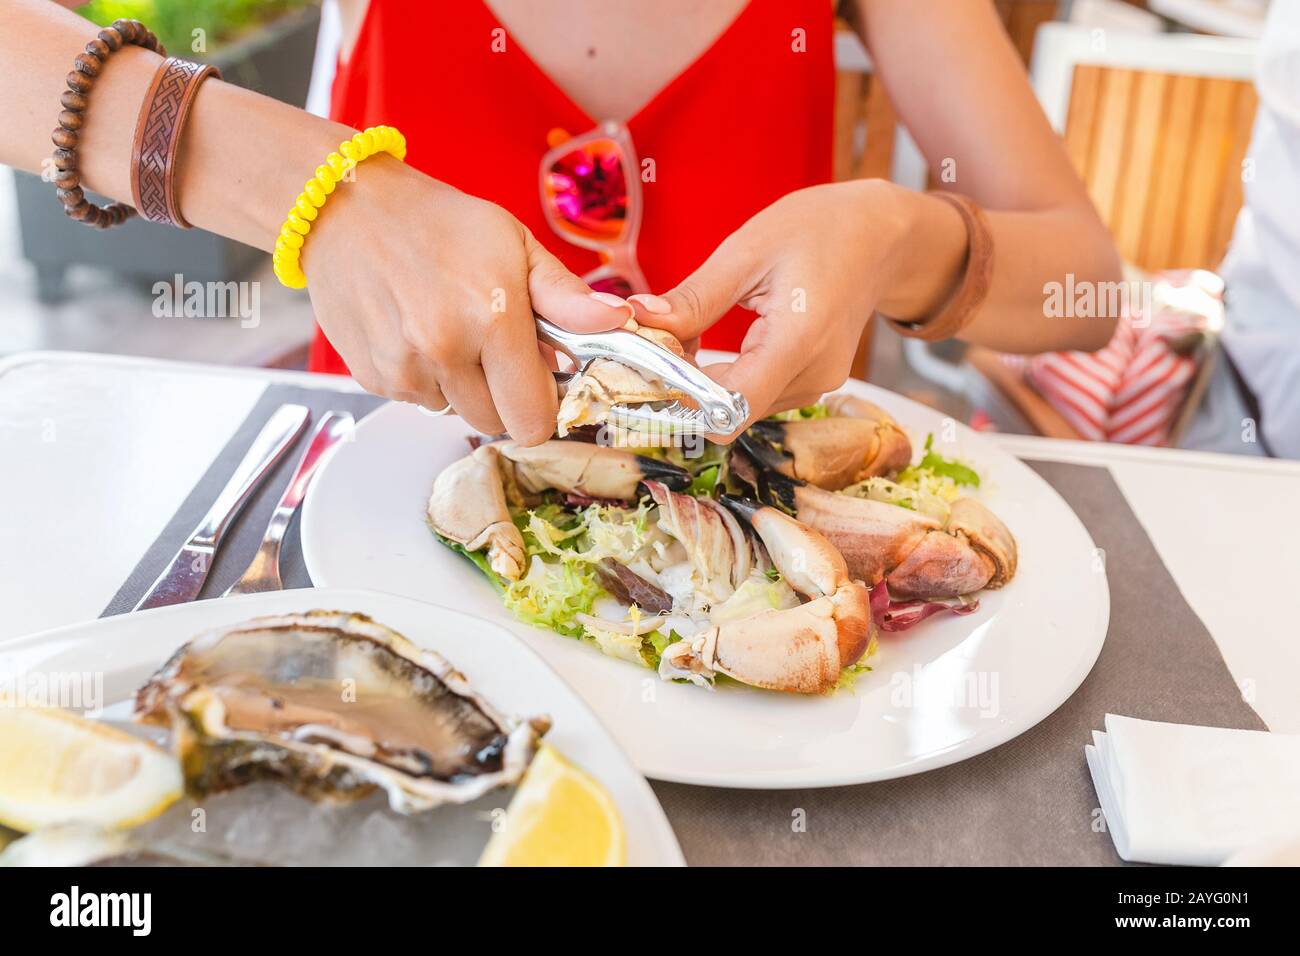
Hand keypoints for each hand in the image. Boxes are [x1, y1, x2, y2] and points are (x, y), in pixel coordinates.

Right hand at [302, 157, 632, 442]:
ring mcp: (402, 368)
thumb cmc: (438, 221)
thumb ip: (565, 297)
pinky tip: (417, 333)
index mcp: (491, 318)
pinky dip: (425, 379)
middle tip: (494, 346)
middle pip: (495, 421)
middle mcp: (444, 351)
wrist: (345, 206)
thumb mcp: (515, 245)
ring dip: (462, 387)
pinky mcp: (371, 376)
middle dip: (503, 394)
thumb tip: (619, 322)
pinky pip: (417, 401)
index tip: (540, 379)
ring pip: (455, 413)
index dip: (542, 404)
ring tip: (452, 331)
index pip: (532, 418)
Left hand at [634, 180, 936, 431]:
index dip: (680, 398)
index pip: (729, 407)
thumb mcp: (748, 250)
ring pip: (737, 409)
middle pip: (727, 412)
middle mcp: (811, 376)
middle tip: (655, 340)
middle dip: (682, 386)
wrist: (880, 236)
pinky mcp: (810, 385)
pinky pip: (753, 396)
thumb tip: (641, 319)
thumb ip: (695, 297)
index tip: (649, 364)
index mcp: (798, 341)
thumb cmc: (820, 230)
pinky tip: (711, 344)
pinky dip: (723, 378)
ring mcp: (814, 386)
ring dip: (700, 383)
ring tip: (686, 332)